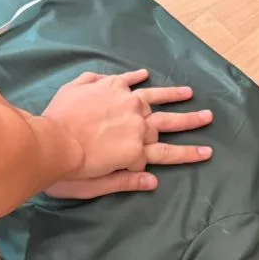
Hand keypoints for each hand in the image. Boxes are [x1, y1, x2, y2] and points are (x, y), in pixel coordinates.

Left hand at [44, 79, 213, 199]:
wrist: (49, 142)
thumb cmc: (71, 171)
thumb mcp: (99, 185)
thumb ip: (126, 181)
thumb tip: (153, 181)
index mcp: (136, 149)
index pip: (167, 152)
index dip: (187, 153)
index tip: (207, 151)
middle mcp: (135, 122)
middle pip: (167, 122)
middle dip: (190, 120)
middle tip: (208, 116)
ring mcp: (121, 100)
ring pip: (152, 96)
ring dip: (172, 95)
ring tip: (189, 92)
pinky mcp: (104, 85)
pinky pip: (124, 78)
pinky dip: (134, 76)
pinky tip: (144, 74)